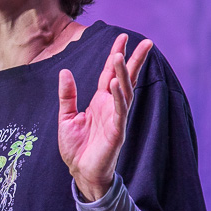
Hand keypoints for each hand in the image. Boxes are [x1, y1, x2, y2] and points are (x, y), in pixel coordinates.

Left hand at [58, 33, 152, 200]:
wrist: (80, 172)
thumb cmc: (76, 147)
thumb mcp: (66, 117)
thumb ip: (67, 95)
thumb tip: (65, 72)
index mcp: (101, 102)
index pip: (110, 73)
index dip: (116, 55)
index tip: (123, 37)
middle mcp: (112, 107)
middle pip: (126, 78)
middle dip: (135, 60)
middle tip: (146, 41)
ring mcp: (117, 119)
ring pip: (124, 91)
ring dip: (123, 74)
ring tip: (120, 56)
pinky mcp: (117, 132)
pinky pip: (120, 111)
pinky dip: (118, 97)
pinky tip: (114, 83)